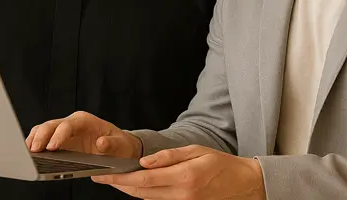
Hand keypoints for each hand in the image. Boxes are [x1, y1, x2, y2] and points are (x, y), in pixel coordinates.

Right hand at [26, 111, 141, 158]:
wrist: (118, 149)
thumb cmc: (119, 145)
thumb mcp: (120, 145)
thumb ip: (111, 145)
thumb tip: (101, 144)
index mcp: (85, 121)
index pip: (67, 124)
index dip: (58, 135)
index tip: (52, 147)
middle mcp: (72, 123)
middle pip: (51, 125)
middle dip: (41, 136)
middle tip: (34, 150)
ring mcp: (64, 132)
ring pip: (43, 131)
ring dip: (34, 140)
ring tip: (28, 153)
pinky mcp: (59, 142)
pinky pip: (43, 140)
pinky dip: (35, 145)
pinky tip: (31, 154)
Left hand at [91, 145, 265, 199]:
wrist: (245, 185)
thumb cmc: (222, 164)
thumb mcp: (197, 151)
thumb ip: (169, 156)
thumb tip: (144, 161)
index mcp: (184, 178)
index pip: (144, 179)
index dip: (121, 178)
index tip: (105, 174)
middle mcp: (181, 195)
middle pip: (141, 192)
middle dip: (119, 185)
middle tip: (101, 178)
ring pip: (147, 199)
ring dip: (129, 191)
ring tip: (113, 180)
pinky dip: (144, 194)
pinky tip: (135, 186)